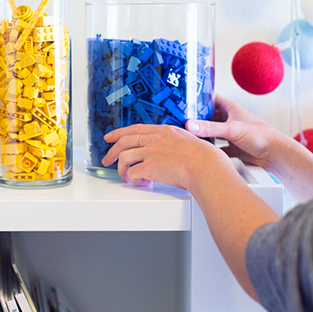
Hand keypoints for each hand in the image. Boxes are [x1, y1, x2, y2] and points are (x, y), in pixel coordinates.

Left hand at [102, 123, 225, 188]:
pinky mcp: (149, 167)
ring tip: (125, 177)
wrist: (205, 165)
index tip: (111, 137)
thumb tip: (169, 150)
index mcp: (163, 130)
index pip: (135, 129)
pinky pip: (132, 173)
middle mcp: (154, 139)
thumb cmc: (203, 157)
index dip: (120, 133)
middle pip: (123, 141)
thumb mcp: (186, 140)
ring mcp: (150, 152)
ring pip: (124, 157)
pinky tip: (141, 183)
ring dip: (121, 169)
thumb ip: (173, 142)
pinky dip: (133, 179)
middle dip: (112, 151)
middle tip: (107, 159)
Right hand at [185, 94, 282, 169]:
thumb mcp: (232, 129)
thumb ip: (210, 128)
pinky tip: (200, 153)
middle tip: (179, 119)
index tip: (182, 99)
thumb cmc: (261, 136)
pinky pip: (218, 148)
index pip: (210, 98)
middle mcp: (230, 119)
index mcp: (230, 108)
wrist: (275, 155)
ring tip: (186, 136)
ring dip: (202, 134)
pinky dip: (210, 150)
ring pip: (212, 132)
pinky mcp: (233, 147)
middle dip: (196, 118)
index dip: (197, 98)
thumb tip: (189, 125)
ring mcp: (231, 134)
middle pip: (208, 116)